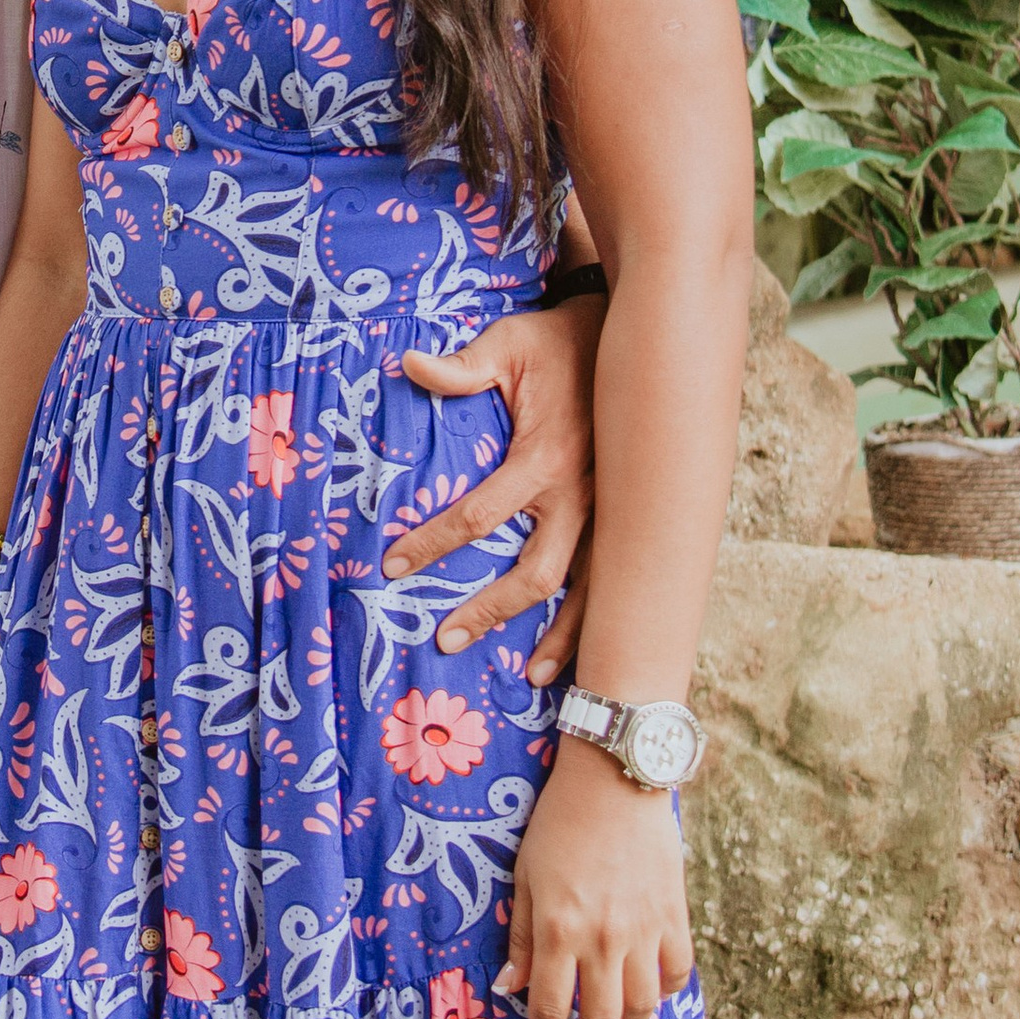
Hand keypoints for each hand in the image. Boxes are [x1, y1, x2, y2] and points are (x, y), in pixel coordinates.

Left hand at [383, 293, 601, 681]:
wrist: (626, 341)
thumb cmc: (555, 343)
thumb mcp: (506, 345)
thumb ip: (461, 366)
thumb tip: (409, 366)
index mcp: (544, 458)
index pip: (479, 514)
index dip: (433, 542)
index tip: (394, 566)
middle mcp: (582, 496)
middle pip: (534, 573)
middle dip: (489, 610)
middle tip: (444, 638)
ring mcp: (609, 513)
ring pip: (585, 590)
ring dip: (559, 635)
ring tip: (530, 677)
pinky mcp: (624, 518)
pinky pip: (612, 580)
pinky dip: (598, 619)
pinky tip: (584, 654)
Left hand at [501, 738, 693, 1018]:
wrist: (614, 779)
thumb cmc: (559, 821)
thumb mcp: (526, 873)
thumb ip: (522, 935)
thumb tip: (510, 987)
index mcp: (559, 927)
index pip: (550, 1006)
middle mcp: (603, 938)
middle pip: (602, 1018)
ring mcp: (643, 930)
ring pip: (643, 1007)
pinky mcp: (674, 917)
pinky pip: (676, 974)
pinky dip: (665, 992)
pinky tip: (650, 992)